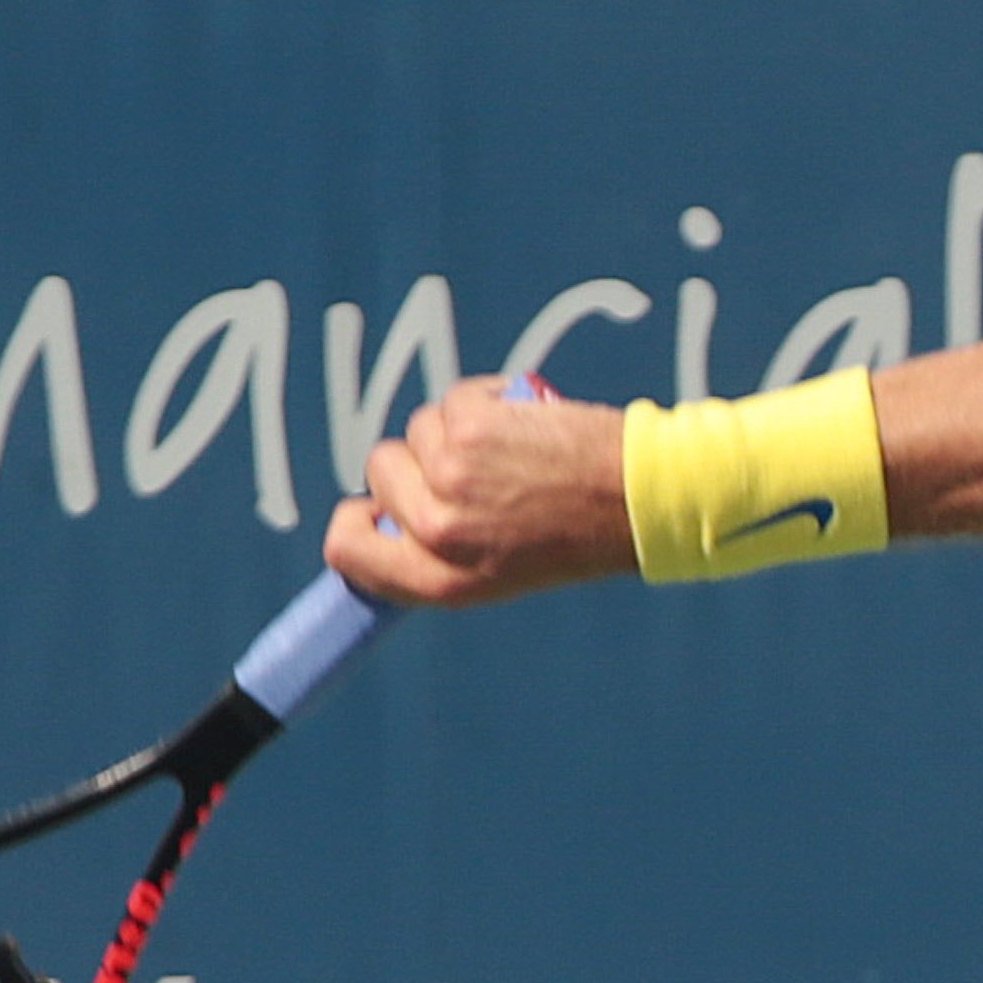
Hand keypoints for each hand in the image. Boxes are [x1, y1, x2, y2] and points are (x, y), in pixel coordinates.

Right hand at [328, 382, 635, 606]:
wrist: (636, 498)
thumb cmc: (574, 536)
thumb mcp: (496, 573)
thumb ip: (436, 552)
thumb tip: (383, 517)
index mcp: (440, 581)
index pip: (346, 551)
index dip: (356, 522)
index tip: (375, 508)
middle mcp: (437, 531)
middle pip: (378, 472)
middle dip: (417, 462)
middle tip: (477, 473)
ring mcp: (448, 474)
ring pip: (418, 430)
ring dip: (457, 431)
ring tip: (513, 456)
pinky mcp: (468, 425)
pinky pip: (451, 400)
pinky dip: (483, 403)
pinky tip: (524, 426)